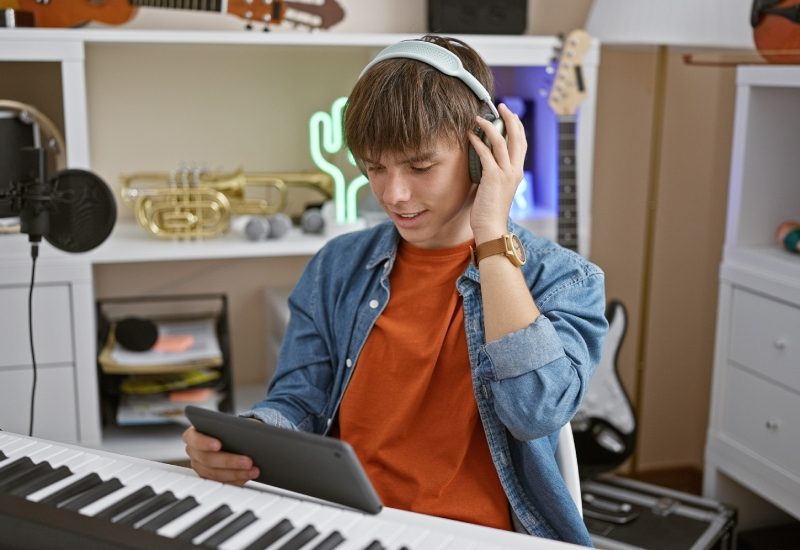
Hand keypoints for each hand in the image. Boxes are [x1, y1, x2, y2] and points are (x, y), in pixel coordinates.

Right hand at [183, 426, 259, 485]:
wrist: (232, 437)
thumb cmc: (229, 428)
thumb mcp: (231, 423)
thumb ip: (233, 426)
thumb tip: (247, 432)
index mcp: (193, 435)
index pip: (194, 439)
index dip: (205, 443)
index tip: (219, 444)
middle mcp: (194, 452)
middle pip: (208, 460)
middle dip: (229, 461)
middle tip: (248, 461)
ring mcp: (200, 467)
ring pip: (216, 474)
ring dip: (237, 473)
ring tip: (253, 470)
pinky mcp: (210, 478)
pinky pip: (222, 482)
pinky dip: (237, 480)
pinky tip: (249, 475)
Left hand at [468, 102, 526, 242]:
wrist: (491, 228)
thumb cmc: (490, 212)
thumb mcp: (495, 189)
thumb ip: (493, 175)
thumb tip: (483, 163)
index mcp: (517, 173)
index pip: (521, 144)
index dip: (516, 127)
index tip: (508, 115)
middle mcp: (515, 170)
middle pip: (517, 137)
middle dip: (509, 118)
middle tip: (500, 106)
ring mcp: (506, 173)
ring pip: (502, 141)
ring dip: (490, 126)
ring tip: (479, 118)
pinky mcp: (493, 177)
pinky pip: (486, 153)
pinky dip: (478, 142)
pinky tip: (470, 135)